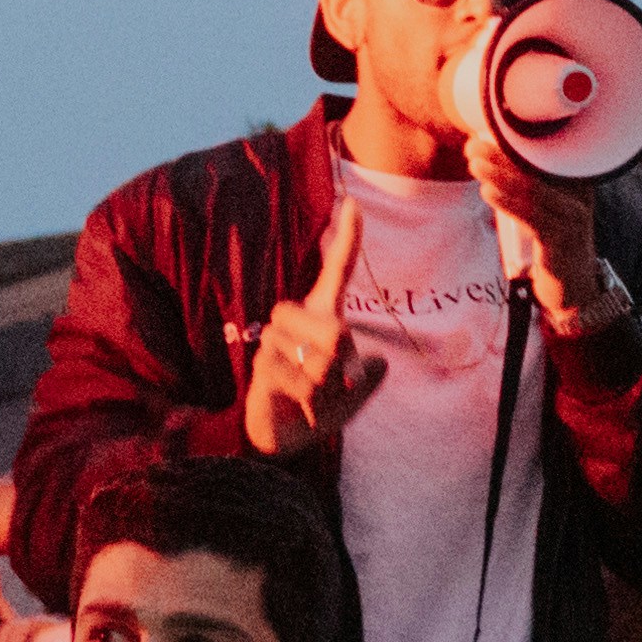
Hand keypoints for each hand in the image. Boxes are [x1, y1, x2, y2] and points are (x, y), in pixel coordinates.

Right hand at [239, 200, 387, 454]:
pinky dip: (308, 401)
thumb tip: (379, 363)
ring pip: (318, 360)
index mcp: (326, 316)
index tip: (354, 203)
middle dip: (343, 365)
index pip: (339, 271)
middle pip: (336, 331)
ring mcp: (275, 339)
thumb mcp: (354, 396)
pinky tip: (300, 404)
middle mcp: (298, 319)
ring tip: (313, 396)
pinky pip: (299, 380)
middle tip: (335, 385)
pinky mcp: (261, 365)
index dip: (348, 239)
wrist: (284, 437)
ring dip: (324, 388)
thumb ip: (369, 379)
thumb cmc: (321, 407)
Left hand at [472, 135, 604, 322]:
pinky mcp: (560, 242)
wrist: (574, 285)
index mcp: (576, 181)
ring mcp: (571, 219)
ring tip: (474, 164)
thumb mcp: (547, 207)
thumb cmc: (554, 241)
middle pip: (537, 168)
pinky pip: (531, 217)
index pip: (545, 154)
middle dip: (502, 154)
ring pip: (532, 190)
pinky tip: (488, 192)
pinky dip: (508, 202)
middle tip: (473, 146)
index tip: (485, 133)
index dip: (514, 141)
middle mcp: (579, 196)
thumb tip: (491, 155)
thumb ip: (529, 183)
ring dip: (499, 175)